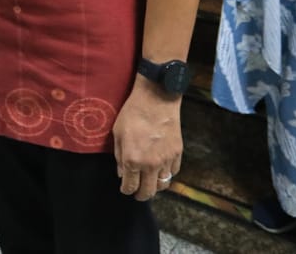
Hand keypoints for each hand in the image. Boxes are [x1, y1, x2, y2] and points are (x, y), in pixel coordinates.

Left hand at [112, 77, 182, 201]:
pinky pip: (173, 172)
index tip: (125, 189)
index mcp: (133, 160)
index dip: (126, 190)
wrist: (156, 100)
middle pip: (149, 192)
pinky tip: (161, 170)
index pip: (130, 186)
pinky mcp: (178, 154)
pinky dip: (167, 174)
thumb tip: (122, 173)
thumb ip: (119, 157)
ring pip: (163, 185)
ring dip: (155, 186)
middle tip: (137, 193)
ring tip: (150, 182)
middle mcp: (151, 165)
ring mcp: (166, 160)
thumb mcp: (118, 134)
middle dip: (141, 195)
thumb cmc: (132, 114)